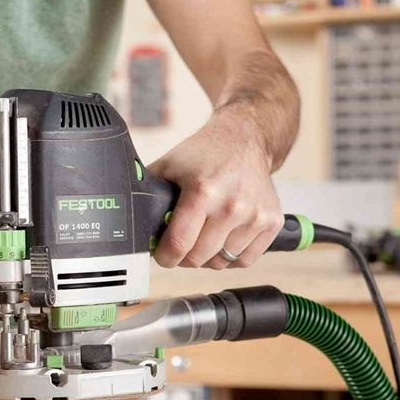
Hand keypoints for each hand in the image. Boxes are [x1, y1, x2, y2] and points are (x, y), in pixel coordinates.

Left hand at [149, 103, 283, 269]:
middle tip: (181, 243)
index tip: (162, 254)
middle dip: (184, 256)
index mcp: (203, 192)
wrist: (245, 138)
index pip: (179, 245)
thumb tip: (128, 220)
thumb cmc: (204, 153)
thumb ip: (148, 192)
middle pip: (198, 258)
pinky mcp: (271, 222)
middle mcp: (232, 206)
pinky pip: (245, 260)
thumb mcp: (169, 166)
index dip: (164, 256)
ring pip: (221, 262)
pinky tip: (223, 238)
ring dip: (208, 255)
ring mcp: (254, 215)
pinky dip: (231, 256)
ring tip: (204, 235)